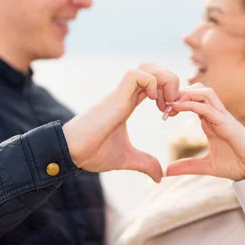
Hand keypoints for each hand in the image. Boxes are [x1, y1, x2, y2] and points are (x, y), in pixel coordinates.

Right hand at [62, 63, 179, 182]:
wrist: (72, 153)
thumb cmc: (93, 153)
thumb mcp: (126, 159)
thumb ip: (144, 163)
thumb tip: (160, 177)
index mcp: (129, 102)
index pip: (154, 83)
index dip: (168, 92)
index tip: (170, 112)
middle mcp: (126, 94)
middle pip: (153, 68)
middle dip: (171, 82)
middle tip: (172, 105)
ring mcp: (121, 93)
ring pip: (147, 67)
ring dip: (164, 80)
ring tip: (165, 103)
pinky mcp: (115, 96)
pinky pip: (137, 75)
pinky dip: (152, 84)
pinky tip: (153, 102)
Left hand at [166, 84, 244, 180]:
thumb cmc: (238, 165)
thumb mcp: (207, 166)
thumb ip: (188, 166)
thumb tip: (167, 171)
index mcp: (211, 121)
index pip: (193, 101)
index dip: (177, 101)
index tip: (163, 112)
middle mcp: (216, 115)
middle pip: (198, 90)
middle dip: (180, 92)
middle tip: (163, 104)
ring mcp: (223, 117)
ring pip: (205, 92)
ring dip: (186, 93)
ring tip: (170, 104)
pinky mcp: (227, 123)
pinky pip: (208, 107)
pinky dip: (192, 104)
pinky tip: (178, 107)